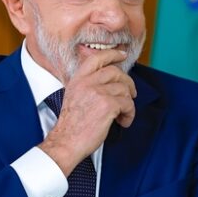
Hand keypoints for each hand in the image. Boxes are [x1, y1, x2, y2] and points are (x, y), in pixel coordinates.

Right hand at [39, 49, 135, 175]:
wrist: (66, 142)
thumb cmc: (72, 124)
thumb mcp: (74, 96)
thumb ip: (88, 84)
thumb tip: (110, 80)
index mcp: (78, 79)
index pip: (97, 58)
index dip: (112, 54)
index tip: (122, 55)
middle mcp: (87, 82)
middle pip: (116, 72)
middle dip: (128, 83)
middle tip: (131, 94)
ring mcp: (98, 92)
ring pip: (124, 89)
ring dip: (128, 103)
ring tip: (123, 115)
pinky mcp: (108, 105)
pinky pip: (128, 104)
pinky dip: (129, 114)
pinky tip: (123, 122)